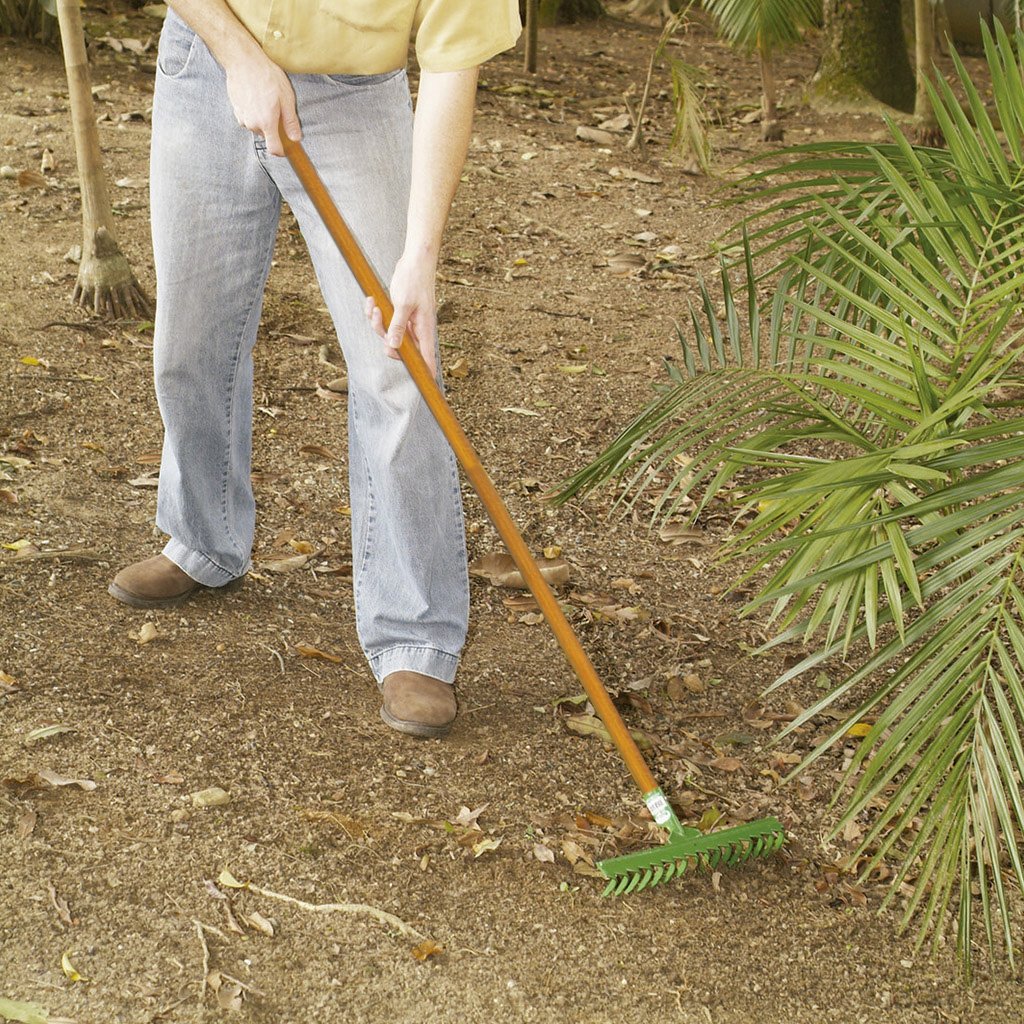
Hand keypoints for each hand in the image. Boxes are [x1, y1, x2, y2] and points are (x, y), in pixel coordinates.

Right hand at [224, 51, 299, 155]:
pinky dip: (254, 112)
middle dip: (273, 127)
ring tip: (265, 99)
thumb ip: (290, 122)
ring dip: (263, 118)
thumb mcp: (286, 99)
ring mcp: (242, 117)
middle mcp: (252, 124)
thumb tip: (296, 138)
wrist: (243, 60)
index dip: (281, 151)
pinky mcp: (235, 110)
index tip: (286, 147)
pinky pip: (248, 117)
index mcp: (266, 123)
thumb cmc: (266, 76)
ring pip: (257, 126)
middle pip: (266, 135)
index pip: (274, 149)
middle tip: (277, 108)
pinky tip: (256, 96)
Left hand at [364, 252, 437, 367]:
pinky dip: (375, 314)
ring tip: (373, 304)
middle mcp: (417, 329)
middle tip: (378, 319)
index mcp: (424, 329)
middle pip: (401, 349)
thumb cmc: (414, 280)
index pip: (427, 358)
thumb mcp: (404, 303)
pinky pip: (384, 322)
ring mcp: (408, 322)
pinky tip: (371, 301)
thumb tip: (394, 347)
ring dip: (376, 322)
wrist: (415, 260)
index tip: (426, 386)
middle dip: (384, 338)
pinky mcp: (399, 314)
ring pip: (389, 335)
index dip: (426, 373)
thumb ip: (398, 326)